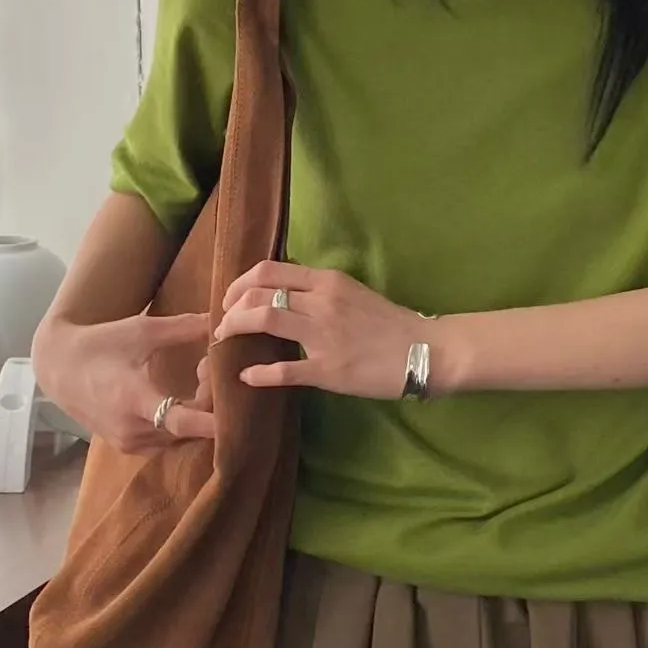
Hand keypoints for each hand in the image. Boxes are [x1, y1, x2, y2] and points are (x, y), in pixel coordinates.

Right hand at [33, 312, 215, 452]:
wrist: (58, 368)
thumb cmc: (100, 344)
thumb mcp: (141, 330)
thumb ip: (183, 328)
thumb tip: (221, 319)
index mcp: (134, 400)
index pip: (182, 421)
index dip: (215, 420)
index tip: (239, 407)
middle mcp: (133, 430)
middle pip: (190, 428)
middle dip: (210, 402)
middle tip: (209, 368)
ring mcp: (131, 444)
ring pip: (182, 437)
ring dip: (197, 413)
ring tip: (198, 377)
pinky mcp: (130, 448)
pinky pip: (168, 441)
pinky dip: (182, 424)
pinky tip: (183, 398)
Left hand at [215, 262, 423, 397]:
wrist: (424, 350)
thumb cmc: (390, 324)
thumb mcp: (353, 293)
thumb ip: (320, 291)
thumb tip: (284, 292)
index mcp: (327, 282)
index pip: (269, 271)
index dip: (240, 283)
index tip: (231, 298)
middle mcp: (321, 302)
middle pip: (259, 293)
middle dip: (231, 307)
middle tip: (223, 323)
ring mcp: (323, 336)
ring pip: (265, 319)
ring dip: (235, 329)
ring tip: (225, 341)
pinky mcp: (327, 370)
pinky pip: (283, 370)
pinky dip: (258, 373)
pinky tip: (245, 377)